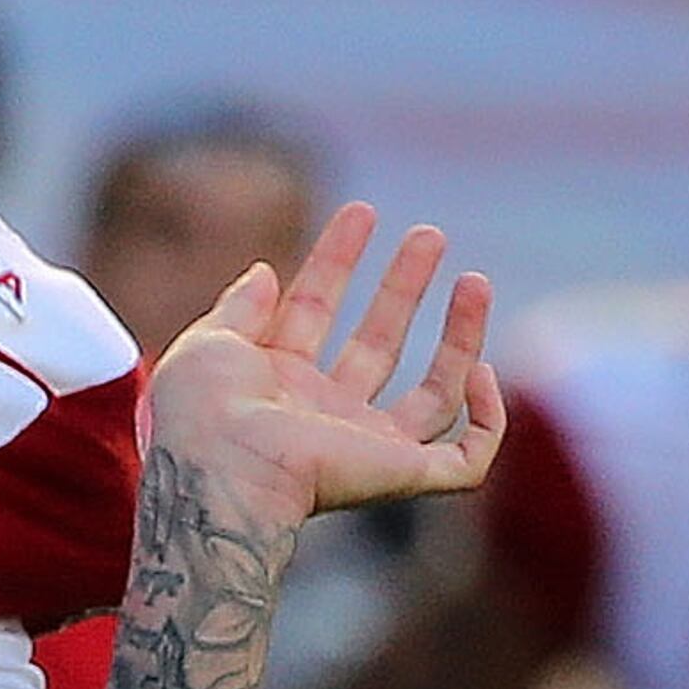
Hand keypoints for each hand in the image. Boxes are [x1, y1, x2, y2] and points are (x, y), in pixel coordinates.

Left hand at [142, 206, 501, 548]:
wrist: (222, 469)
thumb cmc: (200, 413)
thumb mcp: (209, 342)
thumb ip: (238, 306)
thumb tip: (264, 272)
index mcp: (271, 385)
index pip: (311, 313)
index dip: (334, 261)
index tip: (361, 211)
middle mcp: (319, 419)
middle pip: (375, 347)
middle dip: (402, 289)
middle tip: (430, 234)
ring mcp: (364, 449)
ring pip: (433, 400)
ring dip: (459, 338)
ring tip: (475, 279)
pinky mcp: (402, 477)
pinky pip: (468, 462)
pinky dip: (488, 421)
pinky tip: (480, 370)